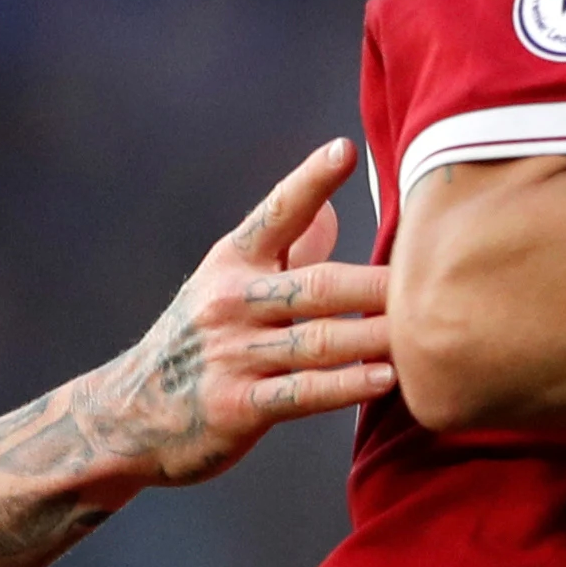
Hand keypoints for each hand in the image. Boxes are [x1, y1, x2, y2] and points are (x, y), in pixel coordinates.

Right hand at [78, 139, 398, 485]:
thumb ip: (282, 251)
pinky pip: (304, 392)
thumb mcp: (226, 284)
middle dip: (380, 284)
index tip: (344, 150)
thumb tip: (332, 211)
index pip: (276, 214)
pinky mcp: (238, 407)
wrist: (127, 416)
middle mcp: (231, 302)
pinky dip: (348, 385)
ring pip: (320, 340)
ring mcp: (233, 355)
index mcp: (232, 262)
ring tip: (429, 331)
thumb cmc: (197, 342)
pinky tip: (389, 378)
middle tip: (438, 278)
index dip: (310, 181)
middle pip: (319, 285)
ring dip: (378, 337)